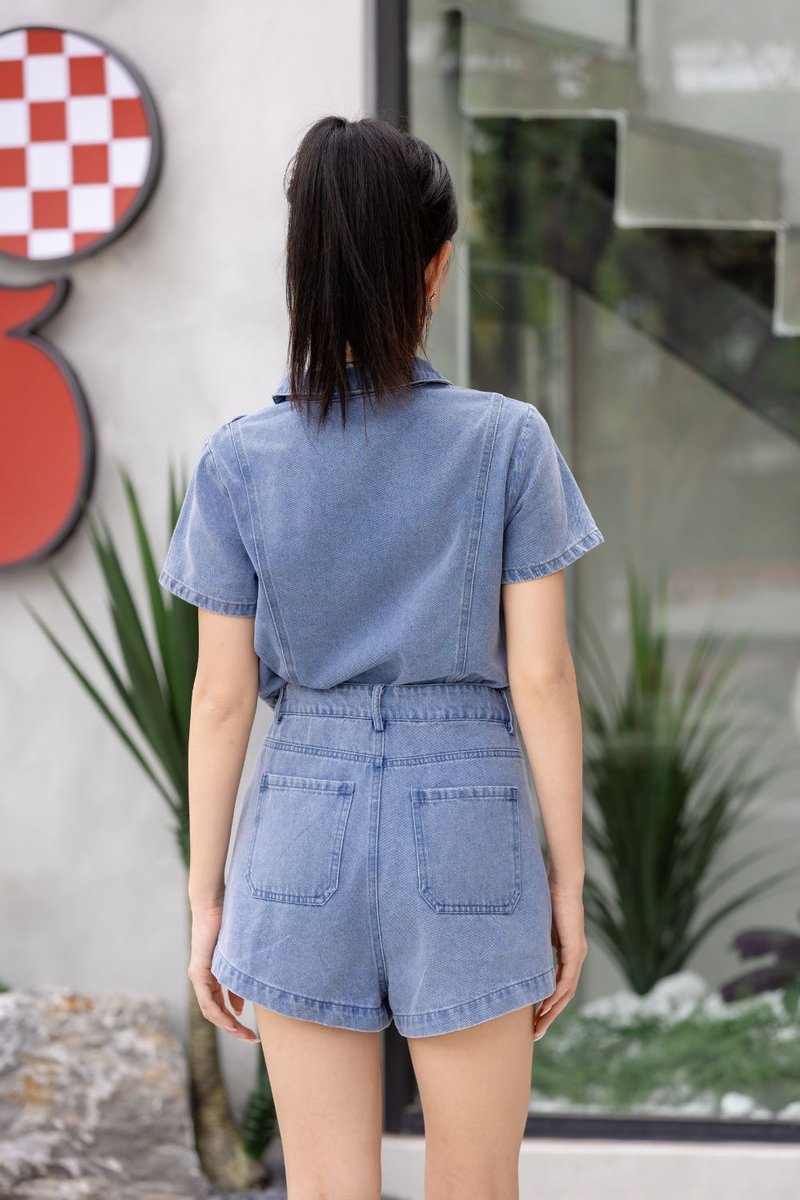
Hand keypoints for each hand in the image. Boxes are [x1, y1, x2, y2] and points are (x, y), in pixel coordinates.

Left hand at [188, 900, 259, 1042]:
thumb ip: (237, 981)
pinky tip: (231, 1018)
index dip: (234, 1023)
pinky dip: (218, 1011)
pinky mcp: (198, 970)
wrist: (214, 905)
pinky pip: (207, 998)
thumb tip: (239, 1007)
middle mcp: (202, 980)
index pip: (221, 1008)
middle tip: (251, 1038)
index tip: (251, 1032)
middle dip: (234, 1029)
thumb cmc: (229, 925)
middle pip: (216, 1014)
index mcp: (212, 978)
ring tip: (243, 1033)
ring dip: (227, 1024)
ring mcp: (198, 976)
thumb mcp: (237, 958)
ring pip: (210, 1010)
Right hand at [533, 881, 587, 1040]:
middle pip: (563, 995)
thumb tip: (514, 955)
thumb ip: (531, 943)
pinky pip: (567, 978)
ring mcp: (576, 954)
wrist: (561, 881)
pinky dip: (556, 993)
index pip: (557, 986)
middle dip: (549, 1016)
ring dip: (553, 1010)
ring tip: (539, 1025)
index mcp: (566, 953)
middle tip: (536, 1033)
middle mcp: (575, 957)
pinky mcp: (575, 949)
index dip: (546, 1004)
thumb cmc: (547, 898)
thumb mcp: (535, 928)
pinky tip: (546, 1004)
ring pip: (566, 991)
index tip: (533, 1019)